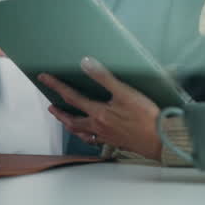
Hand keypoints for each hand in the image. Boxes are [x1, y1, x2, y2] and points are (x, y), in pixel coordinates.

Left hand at [39, 57, 162, 159]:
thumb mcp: (125, 92)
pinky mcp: (115, 141)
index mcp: (98, 113)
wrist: (160, 140)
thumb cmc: (145, 116)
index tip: (44, 78)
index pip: (71, 97)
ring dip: (70, 125)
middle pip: (72, 119)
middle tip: (50, 106)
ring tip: (64, 120)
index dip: (56, 86)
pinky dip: (87, 137)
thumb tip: (85, 63)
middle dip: (59, 112)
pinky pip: (94, 141)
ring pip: (81, 132)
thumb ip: (104, 77)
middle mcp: (98, 126)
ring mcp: (105, 136)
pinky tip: (89, 135)